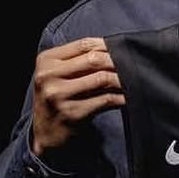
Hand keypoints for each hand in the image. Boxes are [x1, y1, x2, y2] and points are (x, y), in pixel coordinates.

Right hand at [30, 36, 123, 158]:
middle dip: (117, 60)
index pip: (83, 44)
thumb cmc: (57, 98)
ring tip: (133, 79)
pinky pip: (106, 99)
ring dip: (122, 79)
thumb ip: (78, 61)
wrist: (45, 133)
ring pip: (102, 78)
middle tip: (132, 64)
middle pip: (94, 59)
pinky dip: (121, 97)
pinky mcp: (73, 113)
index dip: (107, 45)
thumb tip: (114, 48)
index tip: (122, 49)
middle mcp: (49, 76)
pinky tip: (128, 96)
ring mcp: (59, 95)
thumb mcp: (58, 75)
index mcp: (46, 61)